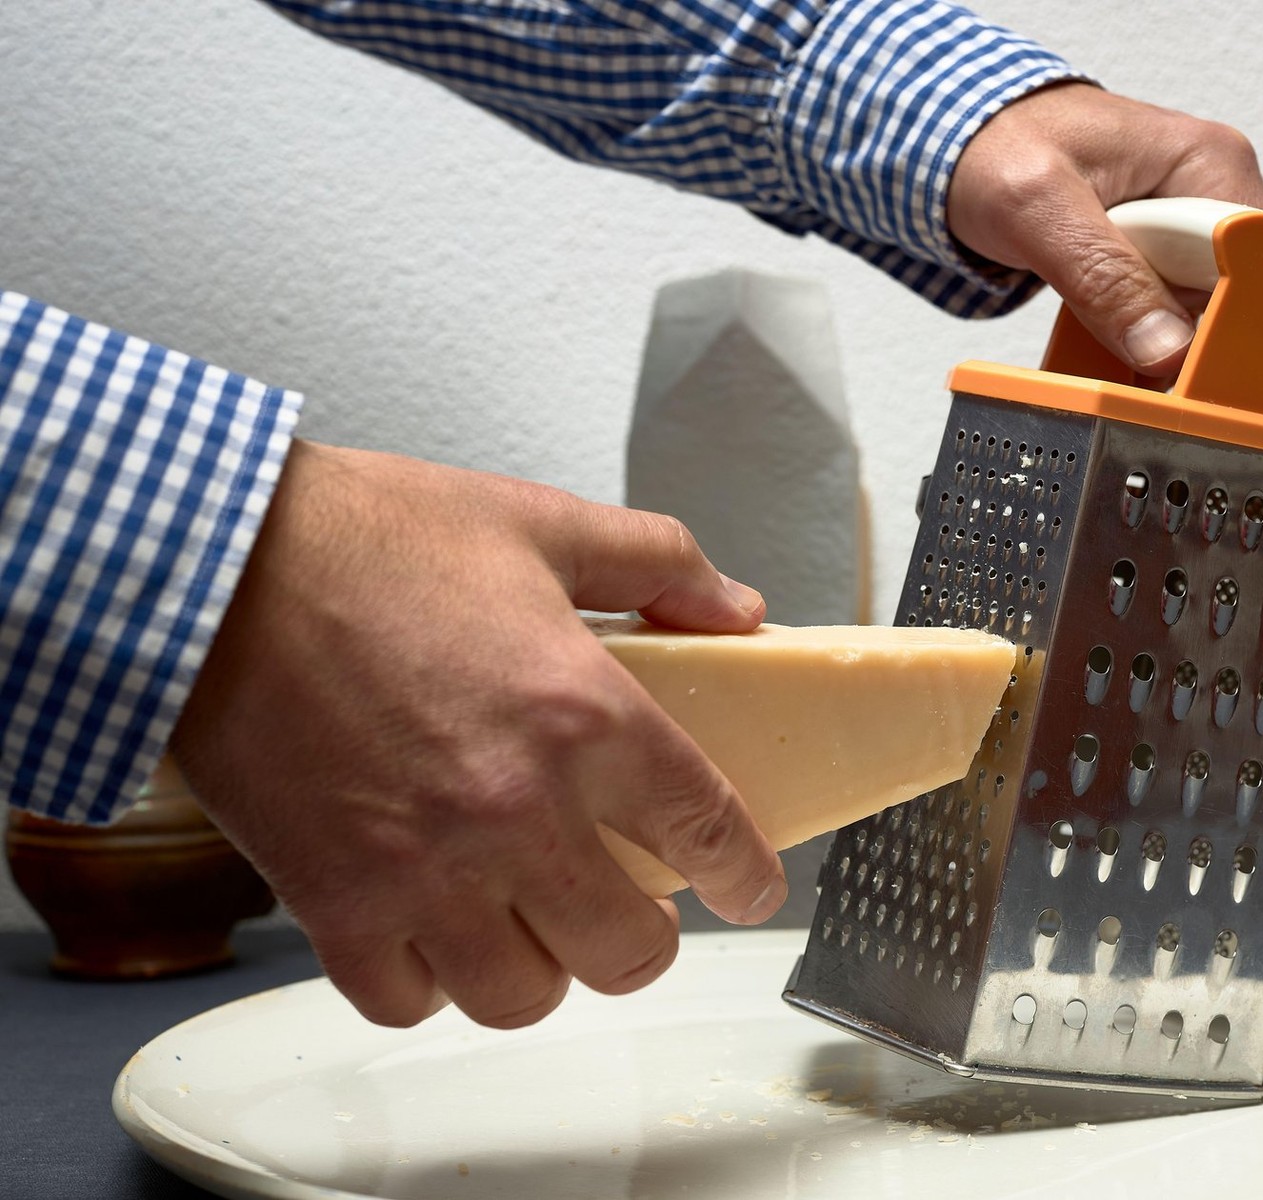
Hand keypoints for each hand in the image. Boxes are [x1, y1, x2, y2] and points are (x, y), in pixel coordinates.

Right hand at [171, 440, 785, 1028]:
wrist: (208, 563)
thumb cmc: (363, 539)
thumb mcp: (538, 522)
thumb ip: (657, 564)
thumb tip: (735, 607)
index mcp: (582, 716)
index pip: (707, 829)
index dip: (747, 875)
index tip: (752, 889)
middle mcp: (513, 809)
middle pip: (626, 950)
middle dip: (645, 941)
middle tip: (635, 913)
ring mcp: (423, 869)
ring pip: (523, 996)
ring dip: (542, 971)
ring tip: (533, 927)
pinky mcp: (333, 901)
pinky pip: (406, 1000)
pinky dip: (430, 983)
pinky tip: (435, 933)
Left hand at [948, 82, 1262, 458]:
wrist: (972, 137)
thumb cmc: (1004, 149)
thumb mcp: (1039, 207)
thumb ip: (1102, 276)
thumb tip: (1169, 356)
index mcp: (1209, 170)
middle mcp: (1221, 202)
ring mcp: (1202, 238)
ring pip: (1259, 324)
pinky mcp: (1171, 271)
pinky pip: (1210, 332)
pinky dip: (1222, 382)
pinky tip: (1232, 429)